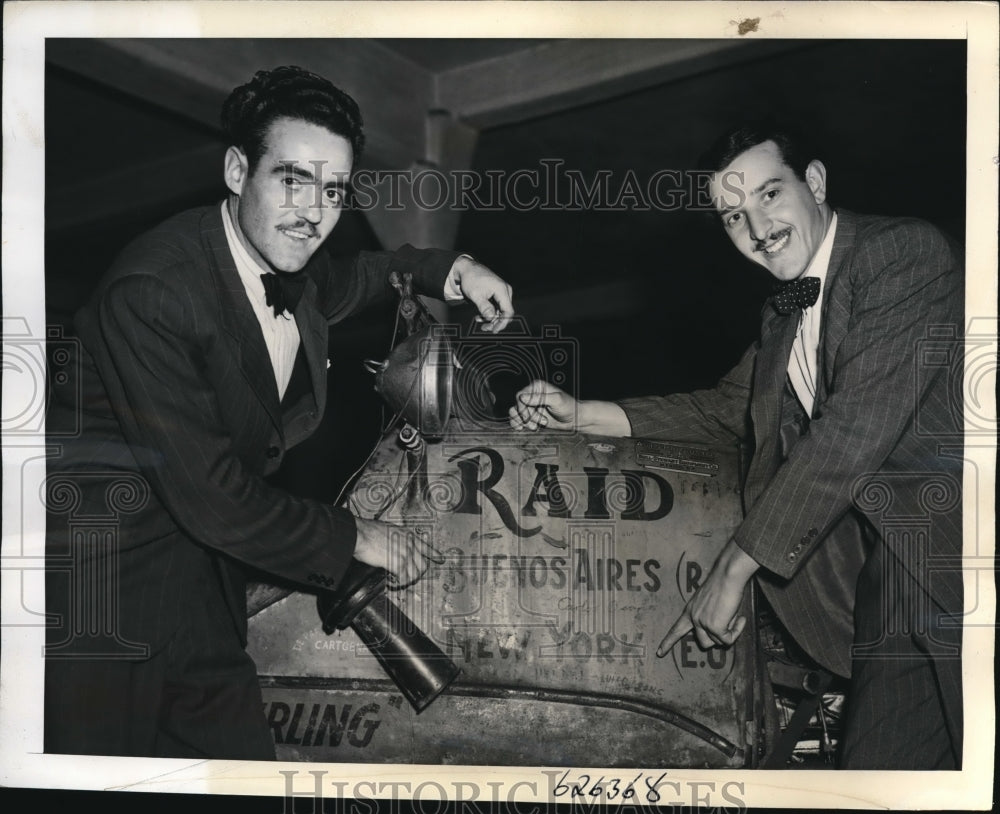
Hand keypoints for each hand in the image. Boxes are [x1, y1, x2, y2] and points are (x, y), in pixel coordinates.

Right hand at [353, 518, 443, 588]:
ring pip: (415, 573)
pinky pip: (404, 578)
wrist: (360, 534)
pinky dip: (399, 583)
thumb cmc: (368, 531)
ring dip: (408, 580)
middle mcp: (409, 545)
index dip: (434, 555)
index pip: (426, 547)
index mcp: (408, 535)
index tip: (440, 560)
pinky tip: (393, 583)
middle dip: (418, 574)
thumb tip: (395, 546)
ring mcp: (405, 554)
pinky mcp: (397, 564)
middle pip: (423, 565)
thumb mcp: (388, 529)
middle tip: (411, 578)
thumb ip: (396, 538)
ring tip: (400, 582)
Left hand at [448, 255, 513, 332]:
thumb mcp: (476, 295)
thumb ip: (484, 307)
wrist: (467, 269)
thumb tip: (491, 318)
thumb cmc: (471, 279)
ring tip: (479, 321)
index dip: (502, 323)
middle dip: (495, 322)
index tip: (494, 330)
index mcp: (502, 290)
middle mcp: (505, 291)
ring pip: (501, 311)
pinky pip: (497, 306)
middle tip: (484, 327)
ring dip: (491, 318)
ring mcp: (502, 292)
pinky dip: (490, 312)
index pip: (508, 311)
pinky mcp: (498, 293)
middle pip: (505, 312)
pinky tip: (480, 316)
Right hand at [508, 380, 631, 435]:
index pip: (520, 396)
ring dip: (523, 422)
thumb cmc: (569, 407)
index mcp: (537, 387)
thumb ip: (539, 398)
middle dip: (527, 417)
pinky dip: (517, 424)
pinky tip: (522, 428)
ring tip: (534, 427)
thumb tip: (522, 397)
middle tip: (541, 422)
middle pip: (518, 406)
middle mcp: (532, 395)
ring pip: (515, 413)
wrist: (575, 419)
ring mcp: (531, 406)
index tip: (532, 415)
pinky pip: (517, 419)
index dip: (523, 407)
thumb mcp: (556, 400)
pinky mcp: (531, 415)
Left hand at [656, 541, 758, 656]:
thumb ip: (709, 617)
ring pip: (718, 642)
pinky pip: (728, 640)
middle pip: (704, 642)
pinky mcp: (715, 627)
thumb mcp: (709, 602)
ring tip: (733, 615)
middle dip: (717, 637)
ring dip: (728, 632)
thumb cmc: (722, 585)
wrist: (727, 577)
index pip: (676, 630)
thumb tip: (721, 635)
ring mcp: (703, 623)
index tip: (659, 653)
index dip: (668, 642)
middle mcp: (694, 618)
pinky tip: (739, 618)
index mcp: (690, 611)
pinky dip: (736, 631)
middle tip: (728, 624)